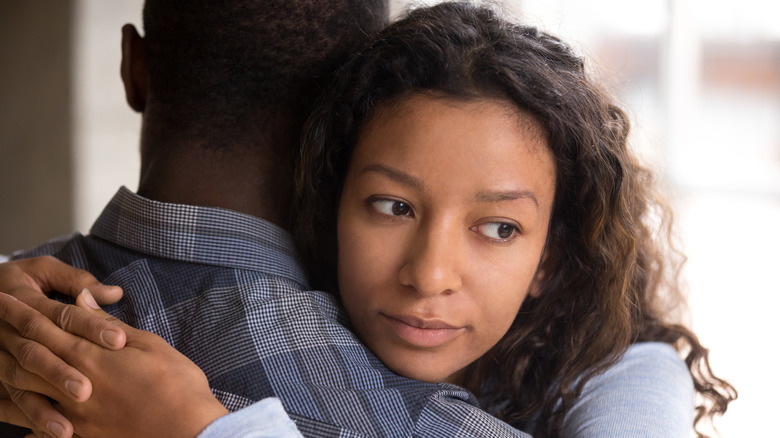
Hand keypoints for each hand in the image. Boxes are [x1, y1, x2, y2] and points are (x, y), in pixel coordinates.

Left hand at [1, 289, 227, 437]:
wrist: (187, 431)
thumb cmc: (176, 384)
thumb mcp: (149, 345)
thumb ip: (109, 326)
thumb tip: (83, 301)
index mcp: (91, 356)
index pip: (47, 326)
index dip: (22, 310)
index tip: (3, 297)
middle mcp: (73, 383)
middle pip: (29, 354)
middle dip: (7, 333)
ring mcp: (73, 413)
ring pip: (26, 390)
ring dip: (7, 371)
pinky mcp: (82, 434)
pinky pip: (39, 426)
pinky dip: (23, 415)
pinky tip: (13, 409)